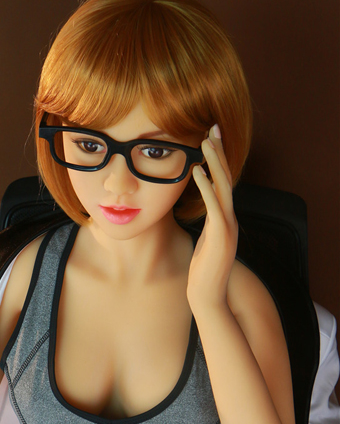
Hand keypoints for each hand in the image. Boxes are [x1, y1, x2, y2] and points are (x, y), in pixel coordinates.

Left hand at [187, 124, 237, 310]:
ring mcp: (227, 227)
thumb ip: (203, 225)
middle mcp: (229, 219)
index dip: (218, 160)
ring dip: (214, 162)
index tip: (209, 138)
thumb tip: (194, 213)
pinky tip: (197, 169)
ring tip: (205, 140)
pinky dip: (206, 185)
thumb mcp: (203, 242)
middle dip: (219, 152)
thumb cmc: (202, 272)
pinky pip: (214, 205)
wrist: (207, 297)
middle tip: (212, 127)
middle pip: (226, 178)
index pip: (222, 183)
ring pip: (223, 186)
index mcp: (224, 219)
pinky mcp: (220, 236)